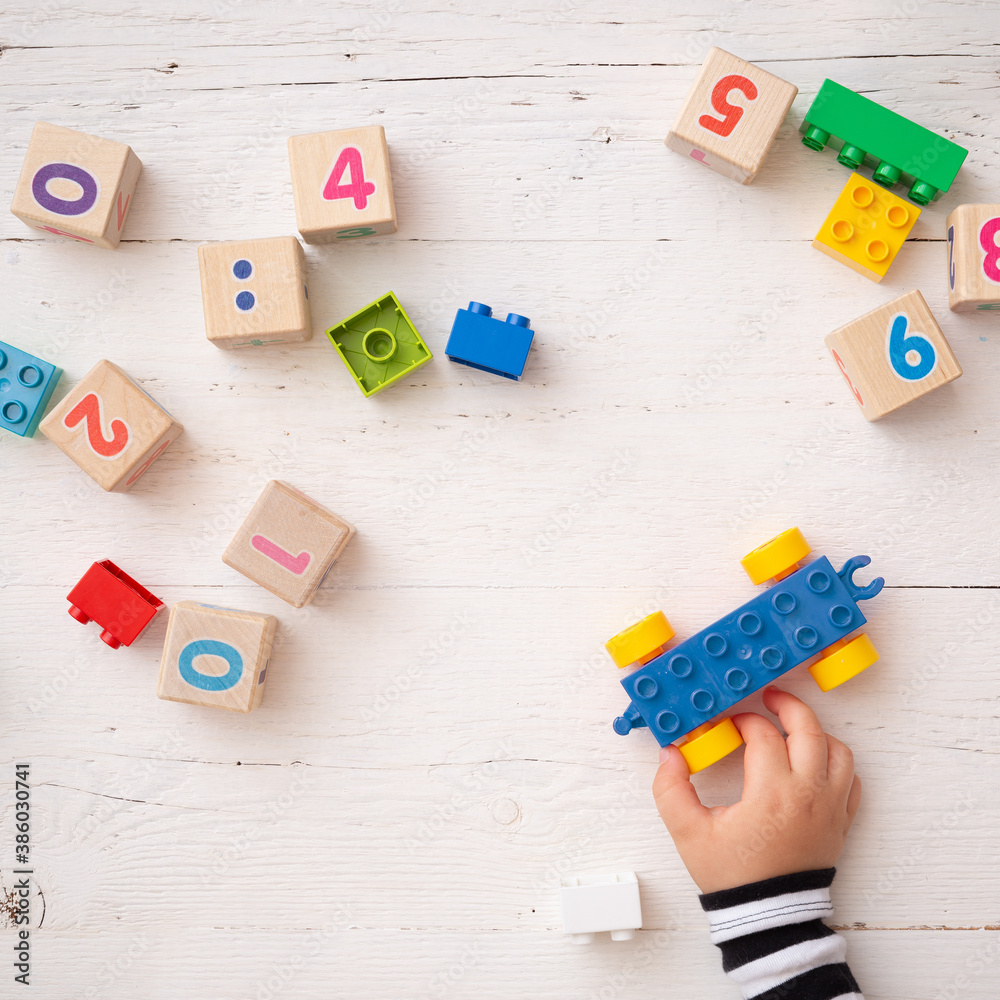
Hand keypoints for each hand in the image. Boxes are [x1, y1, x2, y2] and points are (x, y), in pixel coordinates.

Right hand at [651, 686, 861, 893]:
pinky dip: (836, 761)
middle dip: (788, 705)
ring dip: (815, 732)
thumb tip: (670, 754)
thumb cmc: (734, 876)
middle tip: (769, 697)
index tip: (726, 725)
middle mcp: (808, 794)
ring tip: (792, 727)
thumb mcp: (689, 833)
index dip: (741, 722)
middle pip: (809, 729)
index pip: (763, 735)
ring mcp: (830, 808)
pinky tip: (813, 761)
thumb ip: (671, 788)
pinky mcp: (841, 822)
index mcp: (772, 793)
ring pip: (838, 750)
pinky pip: (851, 779)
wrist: (769, 917)